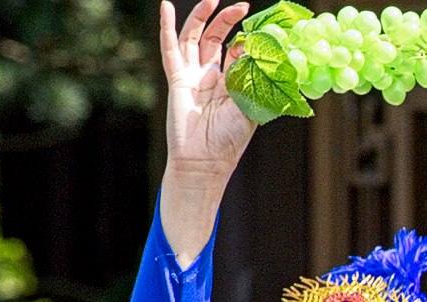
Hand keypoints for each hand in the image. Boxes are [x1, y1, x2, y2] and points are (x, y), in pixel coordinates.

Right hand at [160, 2, 253, 184]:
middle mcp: (212, 77)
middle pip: (216, 40)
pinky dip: (167, 27)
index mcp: (234, 85)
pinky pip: (170, 49)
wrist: (204, 160)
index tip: (260, 29)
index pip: (238, 53)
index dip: (248, 40)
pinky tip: (166, 7)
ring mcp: (193, 76)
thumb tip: (258, 52)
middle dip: (227, 22)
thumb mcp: (251, 107)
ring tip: (212, 0)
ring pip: (195, 39)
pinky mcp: (176, 79)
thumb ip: (253, 80)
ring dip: (201, 18)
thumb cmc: (230, 140)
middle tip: (241, 7)